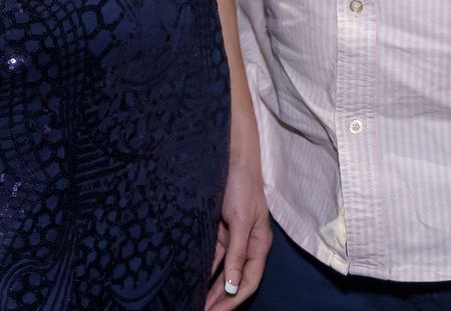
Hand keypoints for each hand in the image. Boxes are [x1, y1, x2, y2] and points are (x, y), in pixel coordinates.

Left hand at [207, 109, 271, 309]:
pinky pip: (211, 255)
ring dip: (210, 287)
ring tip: (194, 302)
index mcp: (259, 244)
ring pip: (221, 270)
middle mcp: (247, 244)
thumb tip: (233, 287)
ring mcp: (232, 237)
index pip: (248, 282)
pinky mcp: (218, 228)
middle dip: (220, 299)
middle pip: (234, 280)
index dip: (232, 301)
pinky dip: (203, 268)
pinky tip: (191, 278)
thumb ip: (237, 254)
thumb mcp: (241, 221)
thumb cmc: (242, 184)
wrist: (231, 154)